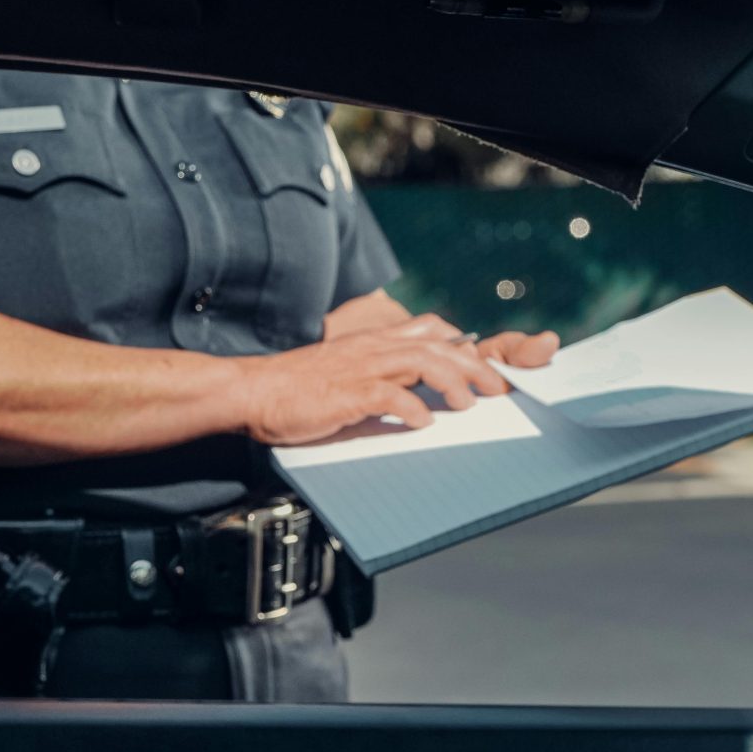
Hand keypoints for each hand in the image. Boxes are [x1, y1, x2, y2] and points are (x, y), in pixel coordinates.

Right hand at [235, 319, 559, 445]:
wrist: (253, 391)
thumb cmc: (295, 388)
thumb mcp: (344, 371)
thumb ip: (378, 374)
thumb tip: (412, 392)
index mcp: (373, 341)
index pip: (431, 329)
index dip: (466, 345)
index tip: (487, 366)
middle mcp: (373, 348)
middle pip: (439, 345)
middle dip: (476, 366)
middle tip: (499, 388)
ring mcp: (360, 369)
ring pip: (422, 362)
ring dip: (452, 383)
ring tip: (469, 404)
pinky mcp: (346, 393)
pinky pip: (388, 395)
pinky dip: (412, 408)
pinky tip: (423, 423)